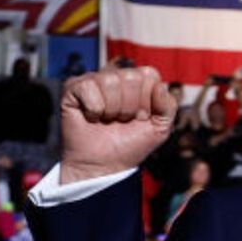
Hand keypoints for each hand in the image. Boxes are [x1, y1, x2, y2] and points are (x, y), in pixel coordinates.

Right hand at [60, 66, 178, 183]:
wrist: (104, 165)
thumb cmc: (130, 145)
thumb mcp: (160, 129)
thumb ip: (168, 106)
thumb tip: (160, 85)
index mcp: (138, 81)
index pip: (149, 75)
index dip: (147, 101)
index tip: (140, 117)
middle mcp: (115, 76)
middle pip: (130, 77)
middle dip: (129, 106)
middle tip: (122, 120)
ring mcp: (93, 80)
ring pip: (110, 81)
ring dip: (112, 109)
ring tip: (107, 120)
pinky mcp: (73, 88)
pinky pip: (88, 88)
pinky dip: (93, 109)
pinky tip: (91, 117)